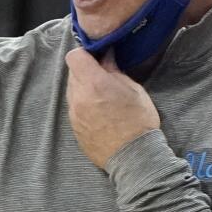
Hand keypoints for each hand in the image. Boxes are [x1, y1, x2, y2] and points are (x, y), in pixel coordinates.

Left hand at [65, 48, 159, 167]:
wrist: (133, 157)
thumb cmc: (139, 121)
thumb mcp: (134, 90)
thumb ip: (115, 72)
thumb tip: (105, 58)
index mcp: (94, 83)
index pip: (74, 56)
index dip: (85, 54)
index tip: (97, 58)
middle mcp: (78, 97)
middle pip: (72, 73)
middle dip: (85, 71)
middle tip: (103, 77)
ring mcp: (74, 115)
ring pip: (72, 91)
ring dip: (83, 89)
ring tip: (102, 97)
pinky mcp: (74, 129)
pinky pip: (74, 108)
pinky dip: (83, 105)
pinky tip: (99, 113)